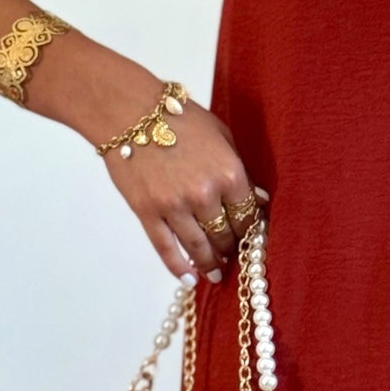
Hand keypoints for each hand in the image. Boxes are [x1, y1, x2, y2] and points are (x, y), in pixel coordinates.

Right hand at [102, 95, 266, 286]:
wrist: (129, 112)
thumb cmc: (178, 116)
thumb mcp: (222, 134)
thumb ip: (242, 169)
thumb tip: (260, 199)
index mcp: (229, 173)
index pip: (248, 215)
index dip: (251, 230)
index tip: (251, 238)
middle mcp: (205, 194)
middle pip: (225, 235)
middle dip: (231, 248)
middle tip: (232, 256)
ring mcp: (175, 207)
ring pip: (199, 247)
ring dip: (210, 264)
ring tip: (216, 273)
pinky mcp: (148, 213)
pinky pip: (166, 250)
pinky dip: (179, 268)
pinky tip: (189, 278)